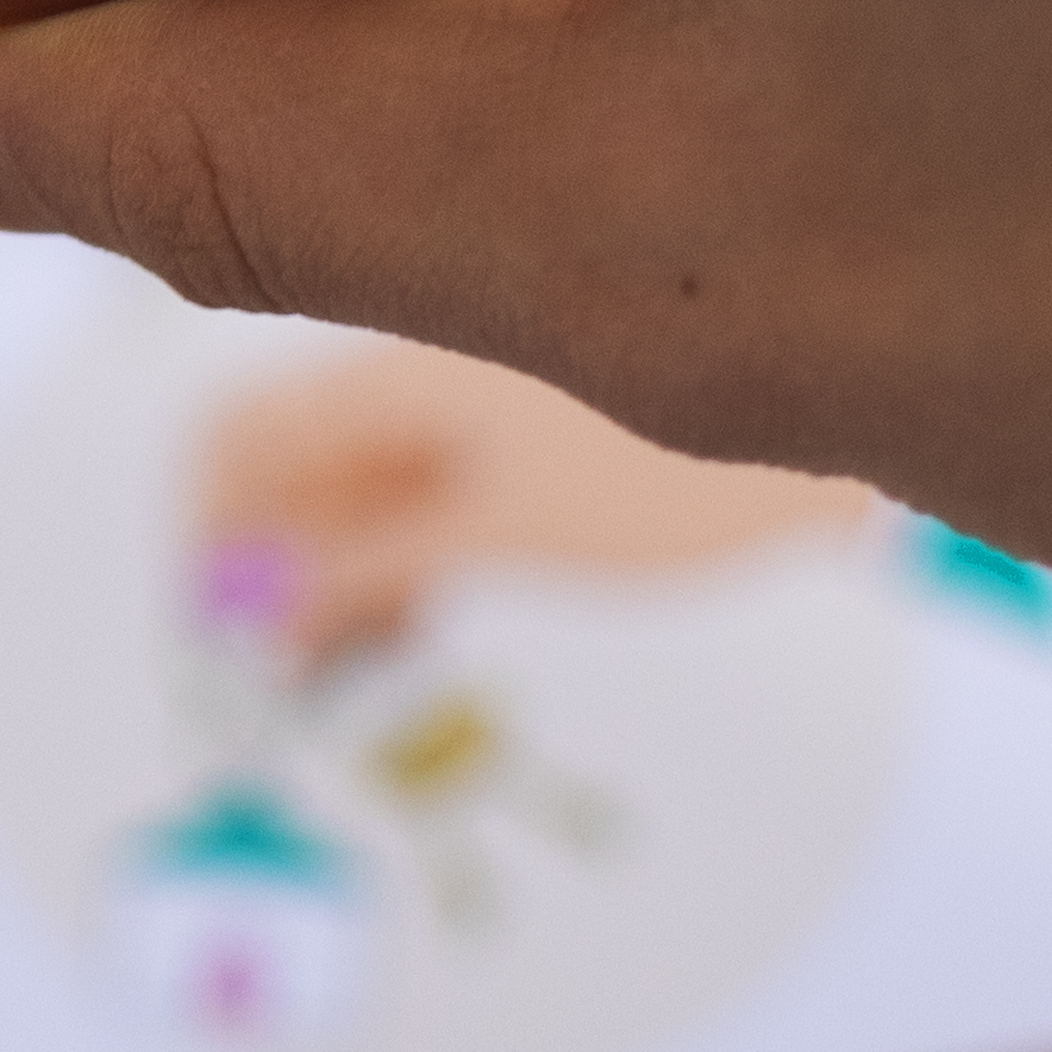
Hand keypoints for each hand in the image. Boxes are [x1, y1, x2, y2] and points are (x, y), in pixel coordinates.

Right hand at [190, 346, 868, 669]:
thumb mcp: (500, 528)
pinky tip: (412, 630)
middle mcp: (416, 373)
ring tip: (345, 669)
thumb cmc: (672, 467)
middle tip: (280, 681)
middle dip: (266, 571)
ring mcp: (474, 409)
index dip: (207, 539)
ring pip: (355, 491)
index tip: (222, 641)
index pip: (234, 442)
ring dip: (331, 577)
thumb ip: (362, 566)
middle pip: (287, 469)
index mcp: (385, 370)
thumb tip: (242, 614)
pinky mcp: (531, 447)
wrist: (844, 418)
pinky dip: (398, 565)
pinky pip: (422, 500)